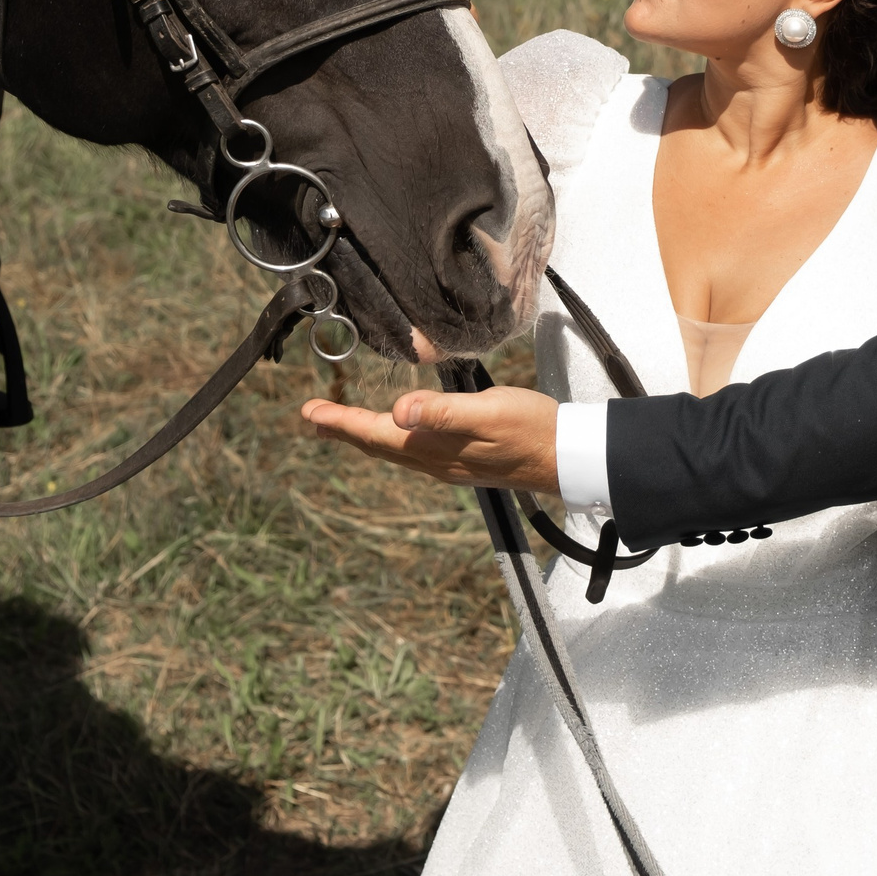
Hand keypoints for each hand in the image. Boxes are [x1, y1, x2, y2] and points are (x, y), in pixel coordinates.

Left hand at [299, 385, 561, 493]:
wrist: (567, 457)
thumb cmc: (532, 428)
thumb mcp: (488, 412)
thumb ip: (443, 412)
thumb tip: (398, 411)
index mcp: (435, 448)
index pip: (376, 434)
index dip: (341, 423)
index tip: (309, 412)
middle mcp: (435, 461)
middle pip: (378, 445)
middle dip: (344, 430)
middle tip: (312, 417)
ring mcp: (448, 464)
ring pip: (394, 450)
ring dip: (364, 436)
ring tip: (341, 425)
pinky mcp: (462, 461)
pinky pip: (413, 452)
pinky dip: (392, 440)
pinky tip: (396, 434)